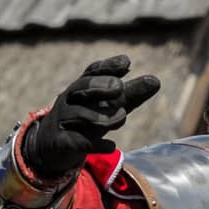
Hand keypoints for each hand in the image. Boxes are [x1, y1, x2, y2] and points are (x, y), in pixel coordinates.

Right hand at [22, 55, 160, 178]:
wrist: (53, 145)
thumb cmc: (85, 119)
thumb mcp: (107, 106)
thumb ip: (130, 94)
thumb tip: (156, 80)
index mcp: (82, 88)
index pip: (93, 71)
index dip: (108, 66)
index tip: (127, 63)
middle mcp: (70, 100)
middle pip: (83, 87)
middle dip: (102, 86)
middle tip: (119, 88)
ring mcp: (63, 120)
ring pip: (82, 115)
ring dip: (105, 117)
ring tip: (121, 118)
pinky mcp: (61, 141)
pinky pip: (78, 141)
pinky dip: (97, 144)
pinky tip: (112, 146)